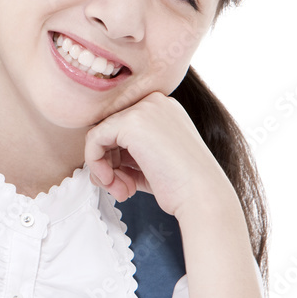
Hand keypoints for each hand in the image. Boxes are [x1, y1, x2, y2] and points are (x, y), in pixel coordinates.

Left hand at [83, 91, 238, 219]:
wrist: (202, 196)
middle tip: (122, 190)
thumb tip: (97, 160)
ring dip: (103, 169)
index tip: (128, 183)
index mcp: (163, 108)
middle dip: (110, 164)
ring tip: (122, 191)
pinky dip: (95, 163)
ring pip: (99, 134)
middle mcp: (154, 102)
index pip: (122, 127)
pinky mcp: (130, 121)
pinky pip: (94, 139)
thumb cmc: (182, 186)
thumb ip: (126, 154)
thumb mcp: (151, 162)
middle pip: (109, 129)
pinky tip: (112, 182)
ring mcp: (143, 108)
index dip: (118, 158)